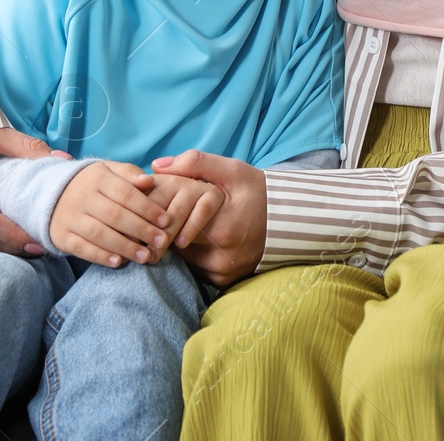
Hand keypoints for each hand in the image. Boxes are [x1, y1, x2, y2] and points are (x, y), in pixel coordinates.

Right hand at [50, 161, 175, 267]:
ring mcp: (70, 218)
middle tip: (161, 242)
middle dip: (141, 230)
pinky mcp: (62, 236)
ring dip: (125, 247)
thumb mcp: (108, 170)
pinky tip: (119, 262)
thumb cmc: (92, 184)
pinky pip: (82, 248)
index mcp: (97, 178)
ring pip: (100, 234)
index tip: (165, 220)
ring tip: (145, 256)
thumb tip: (149, 181)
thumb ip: (129, 173)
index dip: (147, 208)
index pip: (126, 194)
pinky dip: (101, 256)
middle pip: (115, 215)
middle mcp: (82, 197)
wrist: (51, 195)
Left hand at [150, 150, 266, 286]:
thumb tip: (157, 166)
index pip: (172, 224)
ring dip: (178, 241)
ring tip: (180, 223)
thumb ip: (195, 163)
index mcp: (221, 228)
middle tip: (165, 213)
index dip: (162, 211)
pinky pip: (195, 268)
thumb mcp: (231, 170)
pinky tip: (196, 238)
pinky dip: (192, 254)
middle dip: (167, 227)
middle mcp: (221, 256)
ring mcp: (222, 272)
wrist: (287, 220)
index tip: (159, 202)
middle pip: (174, 243)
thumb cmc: (256, 191)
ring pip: (183, 257)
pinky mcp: (222, 281)